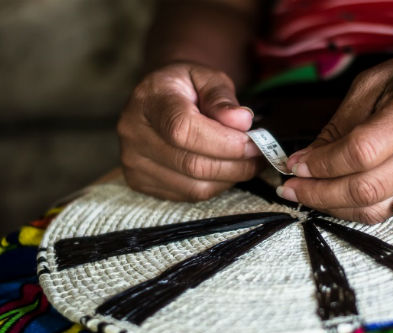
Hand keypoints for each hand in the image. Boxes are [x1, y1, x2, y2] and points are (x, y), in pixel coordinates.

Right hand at [117, 62, 261, 200]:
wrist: (158, 98)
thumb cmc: (186, 87)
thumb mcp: (206, 77)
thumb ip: (222, 98)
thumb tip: (241, 122)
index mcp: (149, 100)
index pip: (183, 130)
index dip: (224, 142)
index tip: (254, 142)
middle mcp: (134, 133)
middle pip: (192, 164)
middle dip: (236, 164)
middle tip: (259, 155)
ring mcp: (133, 162)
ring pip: (194, 187)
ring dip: (230, 178)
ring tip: (246, 162)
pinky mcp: (139, 182)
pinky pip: (189, 195)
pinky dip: (215, 186)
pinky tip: (224, 169)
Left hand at [276, 43, 392, 223]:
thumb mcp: (376, 82)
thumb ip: (340, 124)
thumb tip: (306, 161)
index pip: (361, 152)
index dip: (322, 164)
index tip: (295, 164)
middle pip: (369, 189)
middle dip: (321, 194)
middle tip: (292, 189)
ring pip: (381, 209)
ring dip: (337, 206)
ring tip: (312, 194)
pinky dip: (363, 205)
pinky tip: (344, 192)